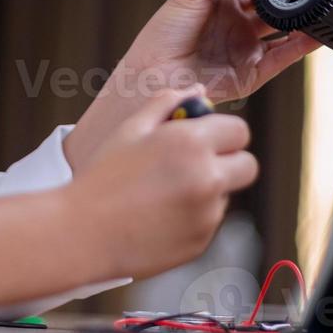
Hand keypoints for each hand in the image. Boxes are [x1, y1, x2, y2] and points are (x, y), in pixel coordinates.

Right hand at [68, 85, 257, 279]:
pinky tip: (158, 215)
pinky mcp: (201, 241)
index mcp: (191, 143)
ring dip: (208, 190)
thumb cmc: (103, 176)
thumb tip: (199, 90)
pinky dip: (193, 217)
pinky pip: (209, 222)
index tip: (208, 138)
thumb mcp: (131, 128)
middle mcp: (208, 178)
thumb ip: (167, 102)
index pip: (239, 131)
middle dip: (230, 161)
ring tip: (162, 193)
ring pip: (226, 195)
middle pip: (248, 166)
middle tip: (199, 164)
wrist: (84, 233)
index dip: (224, 133)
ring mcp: (207, 214)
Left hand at [126, 0, 320, 101]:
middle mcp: (241, 30)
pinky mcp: (252, 74)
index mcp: (227, 6)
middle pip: (277, 13)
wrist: (152, 75)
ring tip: (323, 12)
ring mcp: (247, 52)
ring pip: (286, 37)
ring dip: (304, 26)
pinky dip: (299, 49)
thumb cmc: (161, 36)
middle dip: (295, 3)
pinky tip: (314, 36)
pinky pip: (281, 59)